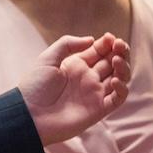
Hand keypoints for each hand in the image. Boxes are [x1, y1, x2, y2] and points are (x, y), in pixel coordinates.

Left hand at [16, 33, 130, 146]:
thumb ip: (67, 44)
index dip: (107, 44)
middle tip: (119, 45)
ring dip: (123, 68)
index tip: (110, 37)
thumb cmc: (35, 86)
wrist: (29, 114)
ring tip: (117, 59)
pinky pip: (118, 98)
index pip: (99, 51)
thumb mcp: (47, 59)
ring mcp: (94, 93)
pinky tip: (115, 80)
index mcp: (76, 65)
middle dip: (119, 52)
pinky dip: (122, 89)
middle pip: (112, 63)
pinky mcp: (99, 109)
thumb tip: (91, 39)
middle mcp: (88, 78)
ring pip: (119, 78)